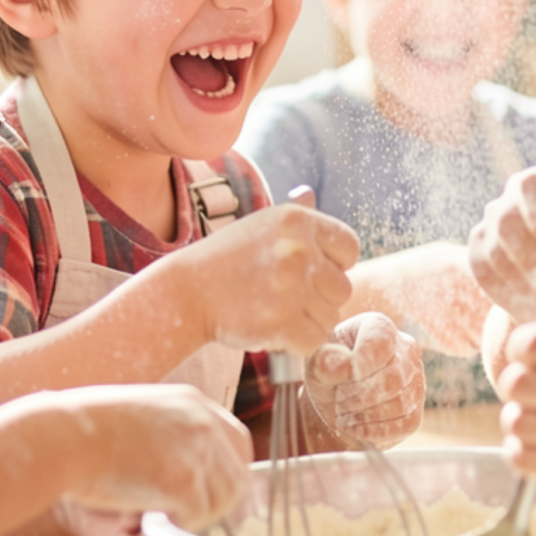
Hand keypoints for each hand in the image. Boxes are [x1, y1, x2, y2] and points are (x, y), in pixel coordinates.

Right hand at [60, 383, 252, 530]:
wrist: (60, 436)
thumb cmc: (80, 435)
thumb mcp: (136, 425)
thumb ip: (166, 446)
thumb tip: (191, 486)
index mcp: (192, 404)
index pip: (238, 444)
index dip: (227, 478)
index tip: (205, 500)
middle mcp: (204, 423)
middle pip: (236, 482)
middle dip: (209, 512)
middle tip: (164, 525)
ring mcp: (199, 449)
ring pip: (216, 509)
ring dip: (181, 530)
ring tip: (134, 532)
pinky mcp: (185, 480)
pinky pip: (191, 525)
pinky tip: (124, 533)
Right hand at [183, 203, 359, 355]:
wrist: (186, 292)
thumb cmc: (227, 259)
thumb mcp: (260, 226)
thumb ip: (294, 213)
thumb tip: (309, 192)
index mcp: (297, 221)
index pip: (350, 247)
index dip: (334, 264)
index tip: (310, 272)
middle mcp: (298, 250)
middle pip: (342, 288)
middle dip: (320, 298)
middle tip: (286, 297)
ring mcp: (289, 287)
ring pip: (330, 317)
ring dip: (308, 321)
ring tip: (275, 311)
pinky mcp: (279, 322)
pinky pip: (314, 340)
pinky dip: (297, 343)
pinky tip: (273, 330)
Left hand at [303, 312, 424, 448]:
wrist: (333, 401)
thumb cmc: (328, 373)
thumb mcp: (316, 362)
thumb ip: (324, 360)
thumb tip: (342, 367)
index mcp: (379, 327)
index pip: (381, 344)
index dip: (358, 365)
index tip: (338, 379)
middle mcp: (405, 348)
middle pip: (392, 379)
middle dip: (358, 396)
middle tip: (338, 400)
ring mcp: (415, 380)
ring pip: (399, 404)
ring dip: (364, 415)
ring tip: (344, 412)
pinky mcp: (416, 410)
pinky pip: (405, 425)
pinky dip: (374, 431)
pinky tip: (356, 426)